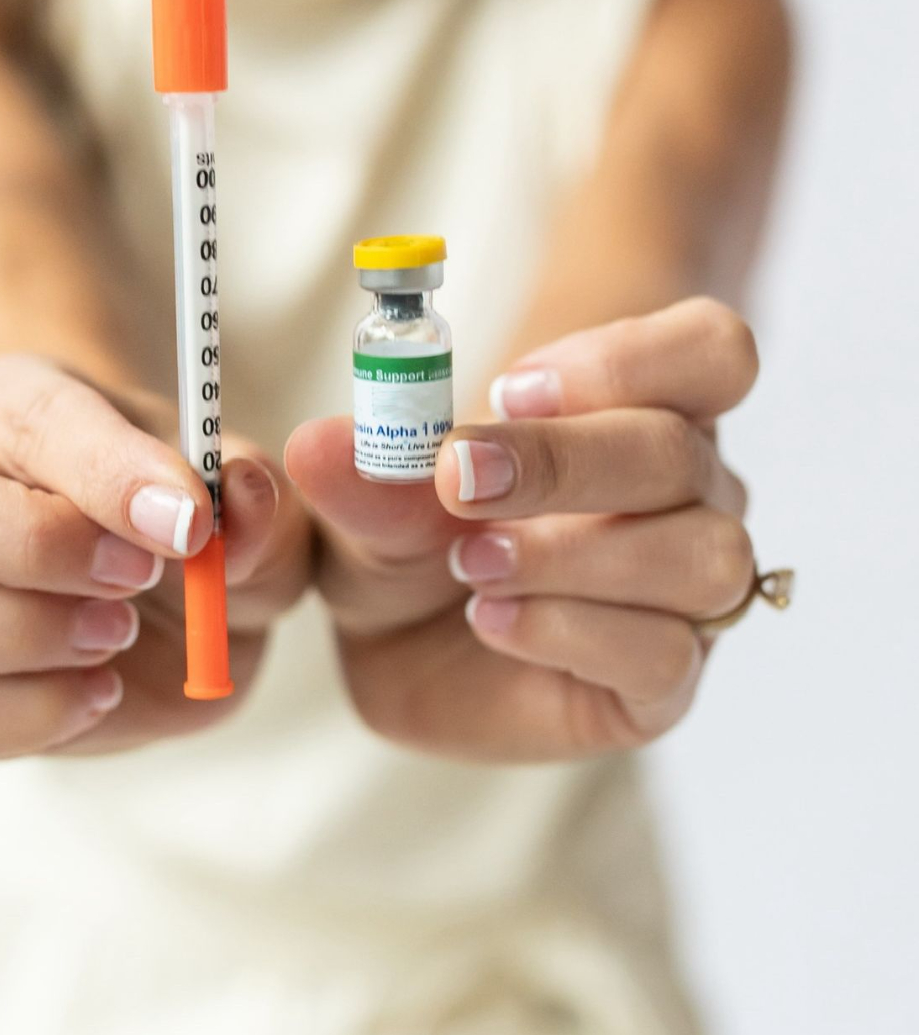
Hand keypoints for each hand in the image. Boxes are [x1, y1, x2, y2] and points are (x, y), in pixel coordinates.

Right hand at [0, 356, 310, 761]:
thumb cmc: (207, 522)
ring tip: (117, 635)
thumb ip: (252, 497)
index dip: (105, 469)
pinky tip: (103, 691)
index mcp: (13, 405)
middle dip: (29, 547)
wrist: (199, 603)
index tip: (191, 520)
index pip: (24, 412)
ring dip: (15, 635)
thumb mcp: (255, 502)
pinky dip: (28, 716)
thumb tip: (235, 501)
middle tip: (137, 578)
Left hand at [286, 298, 758, 760]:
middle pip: (682, 452)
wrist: (399, 648)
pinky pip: (667, 654)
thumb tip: (321, 445)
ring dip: (574, 556)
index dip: (630, 360)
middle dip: (564, 462)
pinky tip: (492, 620)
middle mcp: (686, 493)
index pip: (714, 353)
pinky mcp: (663, 682)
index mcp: (641, 410)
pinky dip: (572, 631)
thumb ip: (368, 475)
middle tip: (460, 478)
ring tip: (474, 566)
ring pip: (701, 555)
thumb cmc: (410, 539)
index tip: (514, 386)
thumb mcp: (373, 499)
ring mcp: (684, 589)